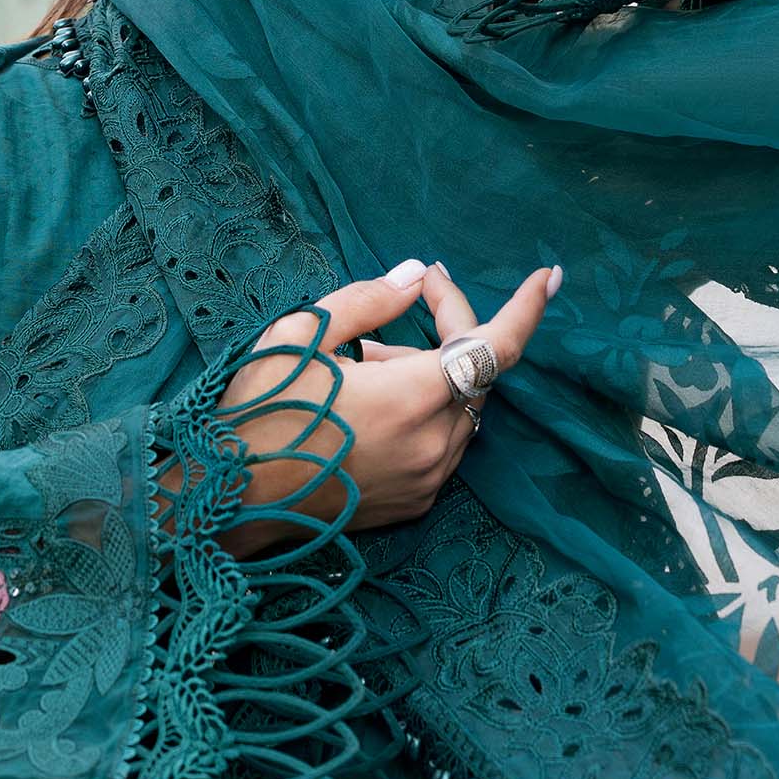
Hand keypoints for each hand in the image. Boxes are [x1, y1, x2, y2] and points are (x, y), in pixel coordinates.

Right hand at [200, 257, 560, 560]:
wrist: (231, 500)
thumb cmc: (258, 411)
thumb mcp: (300, 336)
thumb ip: (369, 301)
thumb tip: (417, 275)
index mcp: (412, 397)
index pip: (497, 346)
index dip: (527, 308)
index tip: (547, 276)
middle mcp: (434, 443)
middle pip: (472, 373)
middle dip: (440, 335)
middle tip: (386, 318)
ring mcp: (429, 479)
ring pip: (458, 410)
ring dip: (427, 380)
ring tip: (361, 371)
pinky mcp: (418, 502)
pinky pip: (442, 444)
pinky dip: (421, 417)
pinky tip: (366, 412)